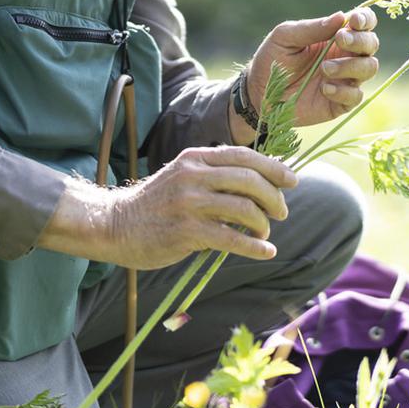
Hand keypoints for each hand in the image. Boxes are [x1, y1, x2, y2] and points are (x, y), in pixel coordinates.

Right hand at [40, 146, 298, 268]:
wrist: (115, 224)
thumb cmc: (157, 203)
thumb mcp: (183, 175)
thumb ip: (214, 174)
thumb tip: (260, 182)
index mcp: (195, 158)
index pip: (244, 156)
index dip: (273, 167)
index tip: (292, 181)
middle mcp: (193, 175)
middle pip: (250, 181)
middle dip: (274, 198)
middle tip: (282, 212)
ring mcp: (189, 203)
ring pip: (244, 209)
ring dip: (263, 224)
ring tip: (265, 233)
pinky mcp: (186, 232)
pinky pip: (231, 239)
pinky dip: (255, 247)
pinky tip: (265, 251)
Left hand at [243, 8, 379, 131]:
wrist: (259, 94)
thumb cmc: (272, 59)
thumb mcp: (285, 37)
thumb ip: (312, 28)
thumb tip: (341, 16)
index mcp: (336, 36)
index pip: (363, 23)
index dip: (365, 19)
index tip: (354, 21)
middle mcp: (346, 56)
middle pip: (371, 44)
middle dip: (360, 41)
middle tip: (339, 40)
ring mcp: (346, 80)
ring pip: (369, 68)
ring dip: (350, 65)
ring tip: (325, 69)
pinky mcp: (341, 103)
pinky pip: (356, 96)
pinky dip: (343, 91)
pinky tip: (325, 89)